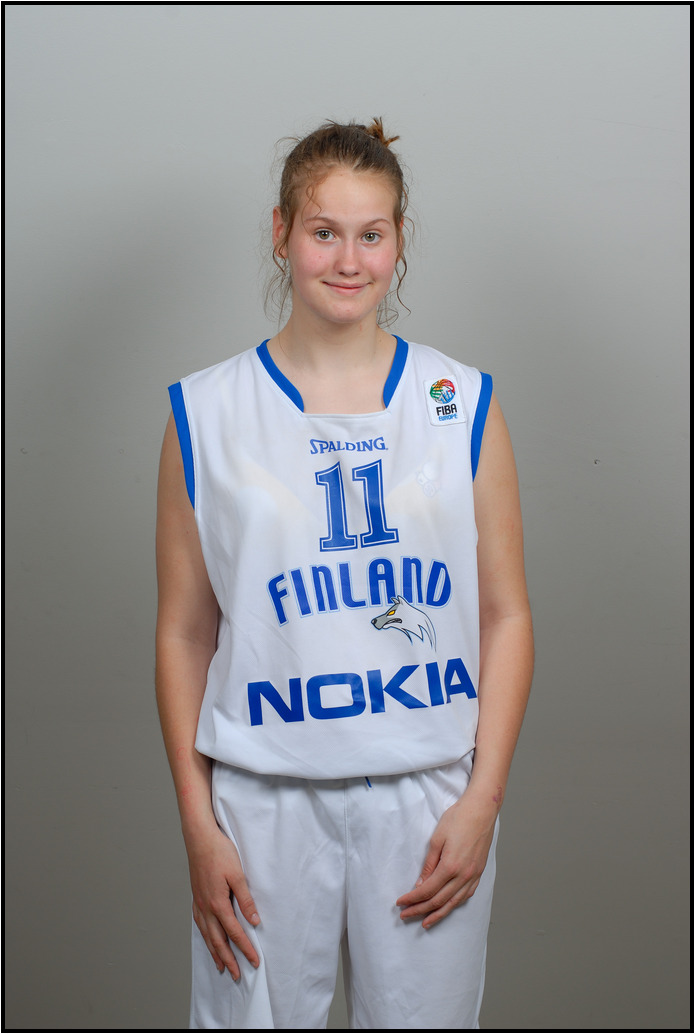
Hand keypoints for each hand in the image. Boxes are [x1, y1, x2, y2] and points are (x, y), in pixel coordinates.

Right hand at [186, 825, 260, 978]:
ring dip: (215, 952)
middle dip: (228, 959)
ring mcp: (199, 902)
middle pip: (218, 940)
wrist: (199, 837)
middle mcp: (206, 907)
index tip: (254, 961)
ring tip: (220, 966)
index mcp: (218, 903)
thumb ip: (246, 898)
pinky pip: (199, 923)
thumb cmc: (220, 852)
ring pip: (207, 934)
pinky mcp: (196, 896)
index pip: (234, 933)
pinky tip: (207, 939)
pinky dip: (204, 936)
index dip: (245, 949)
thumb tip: (254, 920)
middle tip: (236, 975)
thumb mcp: (237, 874)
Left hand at [396, 790, 496, 928]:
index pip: (427, 890)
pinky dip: (454, 904)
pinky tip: (447, 907)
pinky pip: (466, 895)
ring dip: (438, 914)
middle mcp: (464, 875)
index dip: (413, 899)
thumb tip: (421, 884)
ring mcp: (474, 875)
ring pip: (454, 903)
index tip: (401, 903)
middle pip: (439, 900)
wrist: (482, 809)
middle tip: (406, 915)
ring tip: (425, 922)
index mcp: (451, 866)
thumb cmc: (459, 818)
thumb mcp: (437, 838)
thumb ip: (429, 864)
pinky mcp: (479, 872)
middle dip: (420, 910)